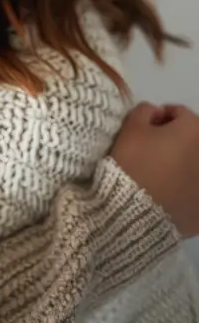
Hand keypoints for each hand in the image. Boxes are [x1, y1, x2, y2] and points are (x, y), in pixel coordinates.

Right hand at [110, 102, 198, 237]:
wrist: (132, 213)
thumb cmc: (132, 163)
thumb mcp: (131, 127)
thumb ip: (145, 110)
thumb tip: (156, 114)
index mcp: (194, 130)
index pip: (179, 113)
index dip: (159, 117)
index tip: (145, 128)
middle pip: (192, 139)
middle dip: (176, 140)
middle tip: (153, 150)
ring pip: (194, 165)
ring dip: (182, 163)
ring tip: (160, 173)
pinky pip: (193, 190)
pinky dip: (185, 188)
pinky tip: (168, 193)